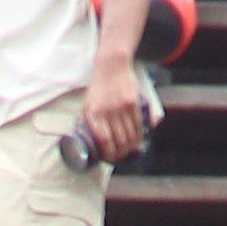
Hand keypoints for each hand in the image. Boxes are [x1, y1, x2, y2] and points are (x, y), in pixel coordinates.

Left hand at [80, 38, 147, 163]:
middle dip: (121, 154)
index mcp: (93, 113)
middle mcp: (108, 111)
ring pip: (130, 135)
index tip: (109, 159)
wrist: (111, 66)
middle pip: (119, 140)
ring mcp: (122, 106)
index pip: (104, 140)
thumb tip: (88, 141)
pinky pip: (139, 124)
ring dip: (131, 148)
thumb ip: (88, 122)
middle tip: (120, 158)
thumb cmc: (98, 88)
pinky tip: (137, 141)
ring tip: (129, 152)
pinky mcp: (133, 102)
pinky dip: (139, 136)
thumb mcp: (87, 104)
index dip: (109, 154)